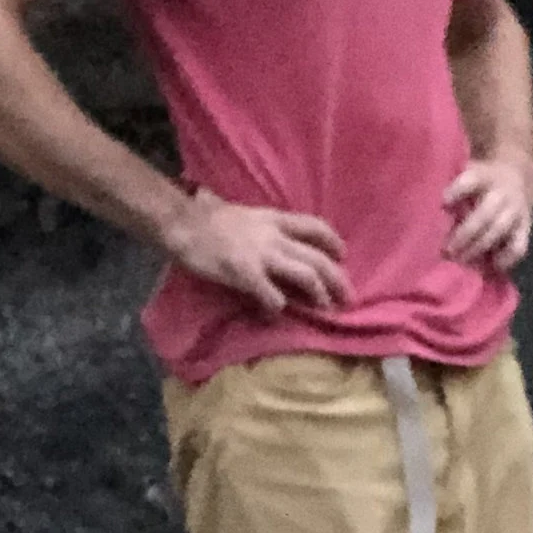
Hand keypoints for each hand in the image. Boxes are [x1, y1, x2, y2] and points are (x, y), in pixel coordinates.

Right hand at [172, 192, 350, 315]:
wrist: (185, 223)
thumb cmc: (210, 219)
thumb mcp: (247, 216)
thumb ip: (266, 229)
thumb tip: (279, 243)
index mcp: (274, 219)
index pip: (315, 226)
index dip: (333, 242)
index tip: (343, 255)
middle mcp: (274, 236)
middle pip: (317, 257)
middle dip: (337, 278)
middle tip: (347, 297)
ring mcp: (261, 255)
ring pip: (304, 274)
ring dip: (319, 294)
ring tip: (325, 308)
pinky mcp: (246, 274)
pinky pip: (271, 295)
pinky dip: (278, 308)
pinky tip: (277, 316)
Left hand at [443, 154, 532, 272]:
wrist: (517, 176)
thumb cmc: (480, 181)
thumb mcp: (467, 173)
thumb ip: (449, 186)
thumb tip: (422, 205)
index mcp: (484, 175)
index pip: (471, 180)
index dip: (457, 190)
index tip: (442, 203)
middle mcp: (501, 192)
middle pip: (485, 213)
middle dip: (465, 233)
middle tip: (446, 250)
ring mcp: (516, 210)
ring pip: (499, 230)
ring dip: (479, 247)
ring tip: (461, 261)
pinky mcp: (525, 227)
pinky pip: (519, 246)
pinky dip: (506, 258)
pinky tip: (491, 267)